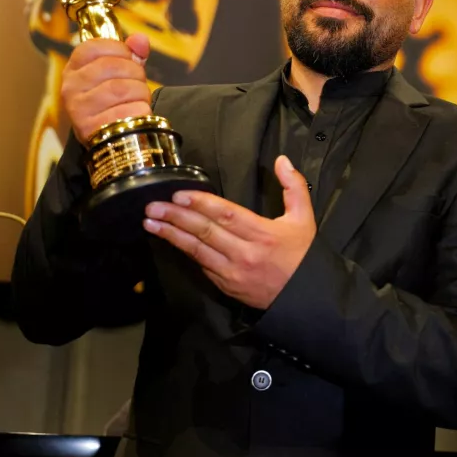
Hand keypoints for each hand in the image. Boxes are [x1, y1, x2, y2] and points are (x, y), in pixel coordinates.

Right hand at [61, 34, 151, 143]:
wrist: (105, 137)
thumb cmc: (111, 100)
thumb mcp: (118, 73)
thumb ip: (130, 54)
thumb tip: (140, 40)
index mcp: (74, 68)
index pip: (94, 46)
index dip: (120, 49)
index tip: (129, 59)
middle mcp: (71, 87)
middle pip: (113, 66)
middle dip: (136, 73)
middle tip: (138, 83)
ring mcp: (79, 108)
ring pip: (122, 89)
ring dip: (141, 93)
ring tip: (139, 99)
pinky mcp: (91, 129)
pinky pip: (126, 112)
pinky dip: (140, 111)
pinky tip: (136, 113)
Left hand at [143, 156, 315, 309]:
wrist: (305, 296)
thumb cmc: (303, 254)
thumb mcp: (304, 217)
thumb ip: (294, 185)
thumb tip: (281, 160)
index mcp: (263, 233)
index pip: (226, 214)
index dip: (201, 203)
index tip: (179, 195)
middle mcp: (245, 253)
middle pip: (205, 231)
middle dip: (176, 217)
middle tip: (152, 207)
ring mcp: (233, 272)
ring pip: (197, 251)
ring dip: (172, 236)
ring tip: (150, 224)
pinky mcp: (227, 286)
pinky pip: (203, 266)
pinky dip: (186, 252)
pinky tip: (171, 241)